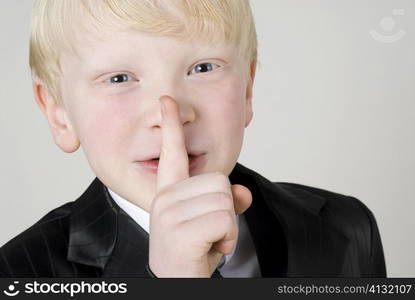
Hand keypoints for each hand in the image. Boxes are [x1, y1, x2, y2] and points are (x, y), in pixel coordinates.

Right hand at [148, 95, 251, 276]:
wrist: (178, 287)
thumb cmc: (192, 255)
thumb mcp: (211, 226)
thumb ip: (226, 204)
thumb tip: (243, 192)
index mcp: (169, 194)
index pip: (171, 154)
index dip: (172, 126)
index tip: (167, 101)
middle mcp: (165, 200)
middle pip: (219, 181)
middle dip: (225, 209)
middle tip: (210, 232)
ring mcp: (169, 215)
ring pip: (224, 199)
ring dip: (227, 225)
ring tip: (209, 241)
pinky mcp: (180, 232)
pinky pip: (225, 219)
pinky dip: (228, 238)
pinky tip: (210, 249)